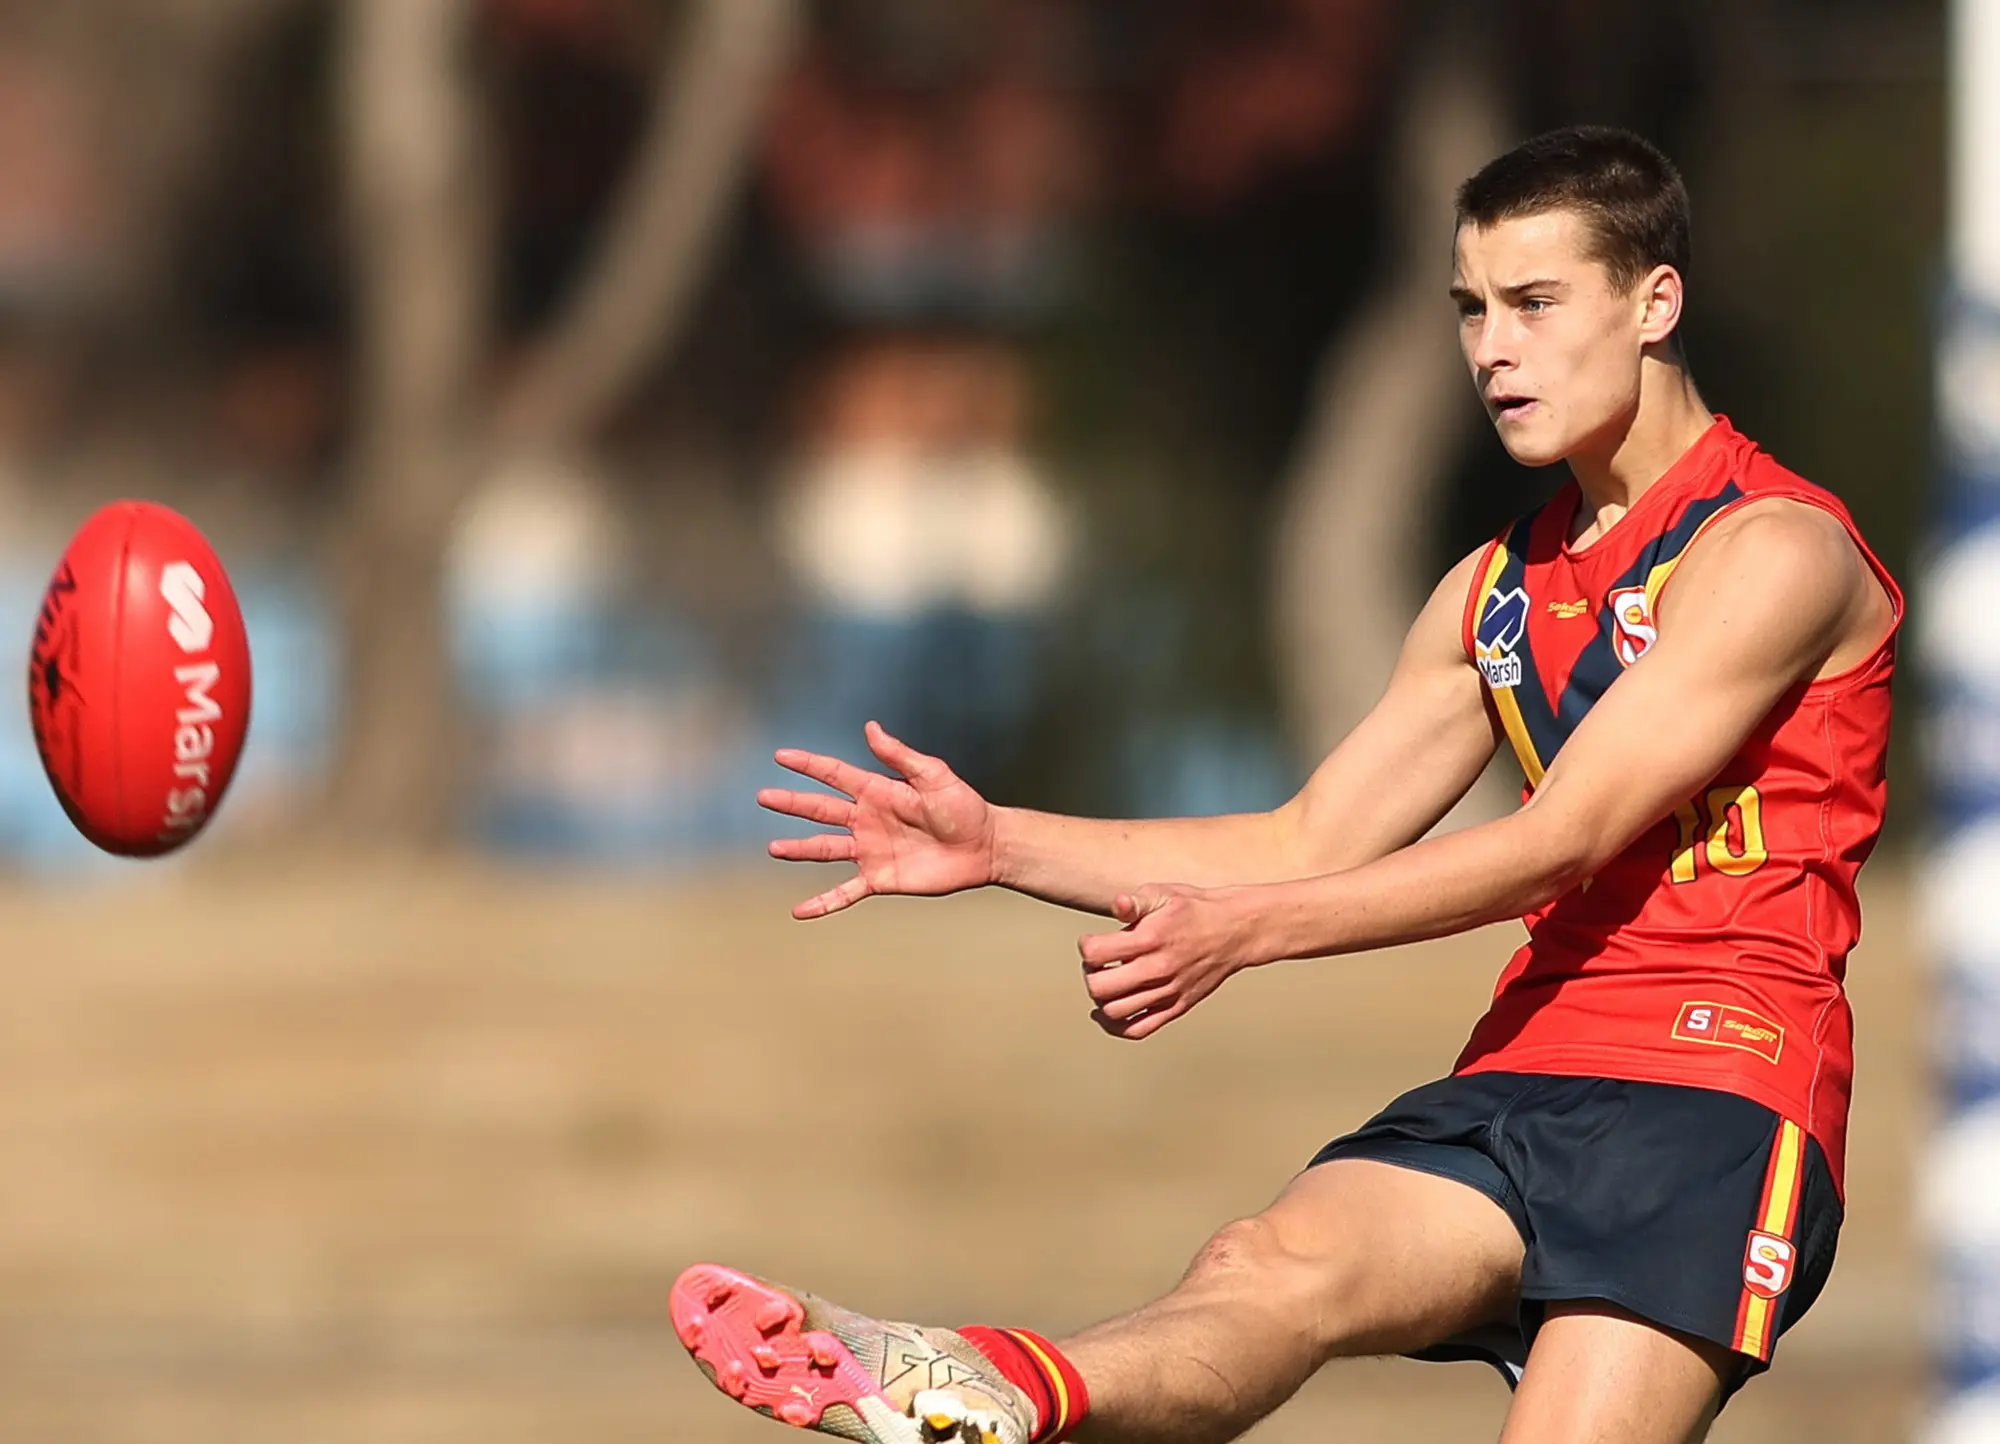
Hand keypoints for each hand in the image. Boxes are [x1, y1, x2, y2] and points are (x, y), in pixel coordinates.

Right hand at [759, 721, 996, 919]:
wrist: (983, 847)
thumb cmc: (964, 806)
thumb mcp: (933, 775)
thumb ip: (899, 755)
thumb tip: (869, 727)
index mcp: (877, 791)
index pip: (834, 775)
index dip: (808, 765)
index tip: (780, 756)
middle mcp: (867, 820)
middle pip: (820, 810)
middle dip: (792, 803)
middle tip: (763, 796)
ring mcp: (870, 850)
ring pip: (825, 849)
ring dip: (799, 849)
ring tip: (773, 848)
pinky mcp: (879, 879)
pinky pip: (845, 892)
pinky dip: (823, 902)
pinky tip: (800, 911)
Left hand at [1076, 884, 1264, 1039]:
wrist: (1235, 930)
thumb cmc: (1194, 909)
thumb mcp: (1164, 894)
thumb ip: (1136, 901)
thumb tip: (1119, 904)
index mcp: (1150, 939)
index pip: (1095, 953)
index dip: (1086, 945)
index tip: (1092, 940)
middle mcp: (1158, 970)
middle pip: (1100, 987)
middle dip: (1090, 974)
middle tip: (1097, 963)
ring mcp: (1167, 992)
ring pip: (1115, 1012)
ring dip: (1101, 998)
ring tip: (1106, 982)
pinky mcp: (1176, 1007)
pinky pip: (1139, 1029)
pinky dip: (1116, 1026)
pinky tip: (1108, 1011)